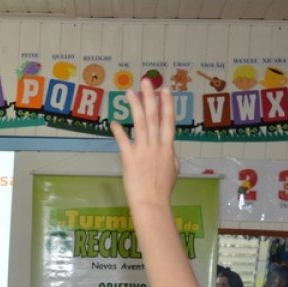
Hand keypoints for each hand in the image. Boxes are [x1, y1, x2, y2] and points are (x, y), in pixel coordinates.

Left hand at [110, 78, 178, 211]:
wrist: (152, 203)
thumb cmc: (163, 189)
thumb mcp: (174, 169)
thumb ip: (170, 154)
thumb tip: (168, 147)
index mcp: (168, 147)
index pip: (168, 121)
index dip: (167, 104)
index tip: (165, 90)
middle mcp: (156, 145)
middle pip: (154, 116)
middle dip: (150, 97)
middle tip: (146, 81)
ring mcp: (143, 151)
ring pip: (140, 123)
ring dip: (135, 106)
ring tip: (130, 92)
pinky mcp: (129, 158)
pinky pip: (123, 141)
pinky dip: (118, 131)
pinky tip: (113, 121)